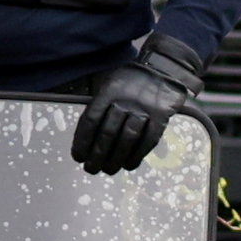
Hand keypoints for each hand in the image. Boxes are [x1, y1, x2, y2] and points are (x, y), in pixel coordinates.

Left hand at [72, 38, 204, 176]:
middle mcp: (125, 100)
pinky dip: (138, 154)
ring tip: (108, 170)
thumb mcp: (108, 85)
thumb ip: (98, 106)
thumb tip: (84, 138)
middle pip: (108, 132)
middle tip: (91, 169)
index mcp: (107, 92)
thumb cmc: (129, 82)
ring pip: (127, 138)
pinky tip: (129, 165)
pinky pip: (149, 139)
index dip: (82, 141)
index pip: (90, 120)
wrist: (162, 71)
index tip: (78, 157)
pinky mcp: (161, 116)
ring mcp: (144, 108)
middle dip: (97, 155)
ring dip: (116, 158)